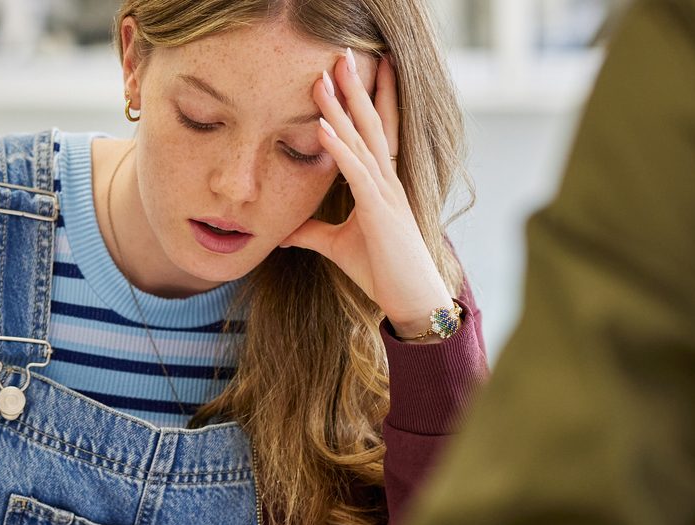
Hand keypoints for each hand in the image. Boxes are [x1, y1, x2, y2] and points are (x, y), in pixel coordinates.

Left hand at [283, 50, 453, 337]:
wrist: (410, 299)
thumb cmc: (382, 271)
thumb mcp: (337, 246)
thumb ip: (313, 233)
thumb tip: (285, 233)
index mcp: (380, 183)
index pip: (370, 132)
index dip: (362, 101)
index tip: (349, 74)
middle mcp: (386, 180)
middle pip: (368, 124)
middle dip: (354, 90)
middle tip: (341, 56)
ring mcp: (385, 193)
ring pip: (361, 141)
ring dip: (340, 110)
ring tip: (323, 79)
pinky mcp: (380, 211)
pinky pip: (356, 174)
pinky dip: (338, 150)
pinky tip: (322, 129)